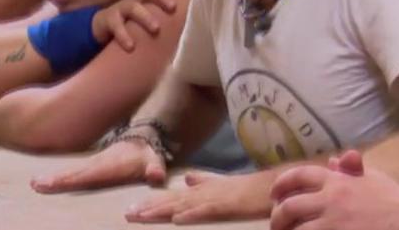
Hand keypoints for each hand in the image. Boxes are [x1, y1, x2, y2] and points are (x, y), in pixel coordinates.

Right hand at [30, 138, 166, 192]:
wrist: (142, 137)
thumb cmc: (147, 154)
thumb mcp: (154, 161)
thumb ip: (154, 168)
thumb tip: (155, 176)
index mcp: (108, 165)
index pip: (87, 174)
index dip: (70, 180)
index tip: (51, 182)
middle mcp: (96, 164)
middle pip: (73, 173)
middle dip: (55, 179)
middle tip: (35, 184)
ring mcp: (91, 164)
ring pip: (70, 171)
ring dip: (53, 178)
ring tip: (34, 184)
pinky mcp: (89, 167)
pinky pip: (72, 173)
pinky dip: (58, 177)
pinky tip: (43, 182)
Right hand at [91, 0, 187, 49]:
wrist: (101, 26)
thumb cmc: (131, 21)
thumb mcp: (146, 14)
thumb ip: (163, 15)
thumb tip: (190, 20)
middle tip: (173, 7)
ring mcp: (121, 8)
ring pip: (134, 8)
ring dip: (145, 17)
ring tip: (156, 29)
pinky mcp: (109, 20)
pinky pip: (116, 26)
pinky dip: (124, 36)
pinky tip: (131, 46)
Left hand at [126, 169, 273, 223]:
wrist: (269, 187)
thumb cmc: (246, 189)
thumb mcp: (221, 185)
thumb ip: (203, 181)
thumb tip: (188, 178)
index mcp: (200, 190)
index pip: (171, 198)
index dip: (151, 203)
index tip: (132, 209)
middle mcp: (202, 193)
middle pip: (171, 202)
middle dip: (149, 208)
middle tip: (128, 213)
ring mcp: (213, 199)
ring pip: (182, 206)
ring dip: (162, 211)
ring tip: (143, 216)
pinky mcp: (226, 207)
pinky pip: (206, 212)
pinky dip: (191, 215)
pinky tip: (178, 219)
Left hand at [270, 151, 398, 229]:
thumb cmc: (397, 203)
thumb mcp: (372, 180)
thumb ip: (350, 171)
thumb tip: (332, 162)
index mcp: (337, 181)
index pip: (298, 176)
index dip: (281, 185)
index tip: (274, 196)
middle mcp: (332, 201)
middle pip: (288, 208)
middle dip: (277, 218)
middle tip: (276, 225)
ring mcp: (335, 225)